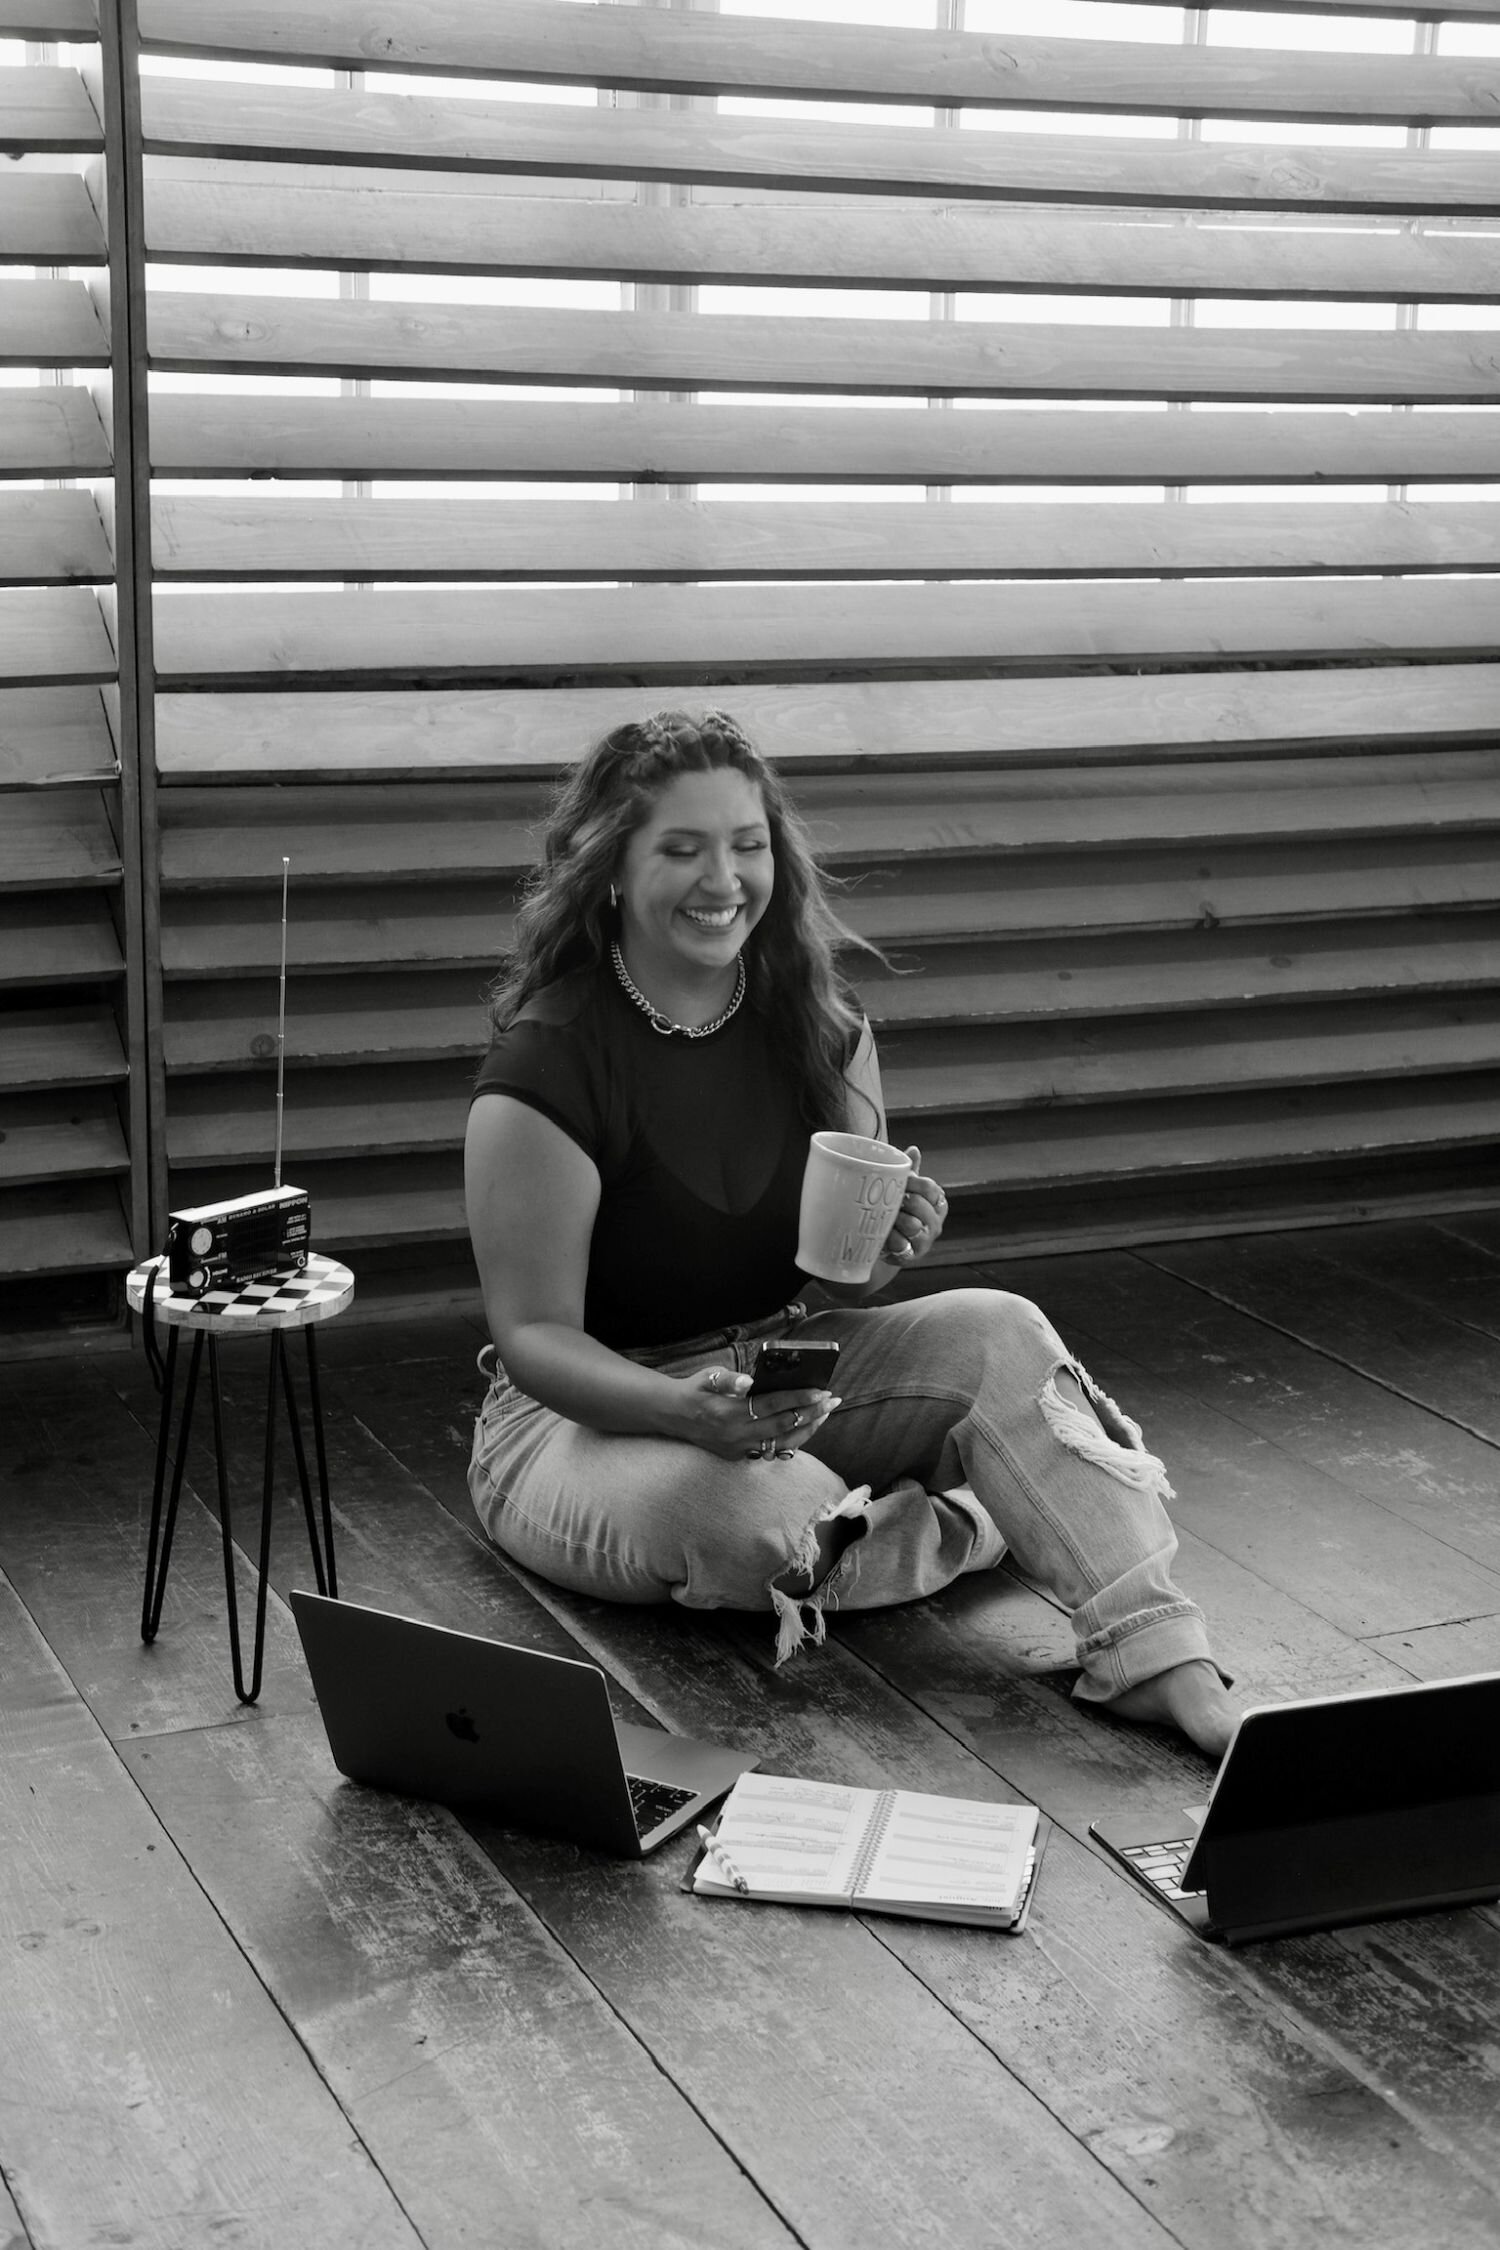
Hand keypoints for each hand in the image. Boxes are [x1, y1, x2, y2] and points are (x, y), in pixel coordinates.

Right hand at [672, 1365, 840, 1463]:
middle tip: (833, 1401)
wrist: (674, 1416)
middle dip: (812, 1413)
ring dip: (807, 1429)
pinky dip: (790, 1441)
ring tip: (824, 1415)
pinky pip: (771, 1451)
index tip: (821, 1391)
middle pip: (784, 1425)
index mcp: (731, 1411)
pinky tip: (805, 1429)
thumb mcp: (708, 1377)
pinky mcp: (739, 1456)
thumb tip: (749, 1380)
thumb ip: (729, 1379)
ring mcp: (739, 1448)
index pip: (773, 1404)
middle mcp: (737, 1433)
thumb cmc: (696, 1390)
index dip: (799, 1398)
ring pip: (782, 1443)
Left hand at [882, 1146, 947, 1267]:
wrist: (883, 1241)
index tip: (899, 1180)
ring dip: (896, 1219)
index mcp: (938, 1203)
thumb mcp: (904, 1189)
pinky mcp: (912, 1255)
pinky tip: (883, 1233)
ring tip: (885, 1215)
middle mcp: (935, 1223)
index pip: (930, 1188)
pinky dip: (890, 1237)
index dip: (913, 1182)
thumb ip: (909, 1171)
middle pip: (920, 1206)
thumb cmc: (897, 1209)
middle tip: (888, 1198)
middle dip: (902, 1201)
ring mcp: (925, 1241)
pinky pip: (901, 1244)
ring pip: (913, 1225)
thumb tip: (913, 1149)